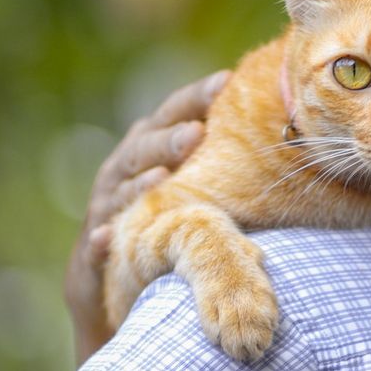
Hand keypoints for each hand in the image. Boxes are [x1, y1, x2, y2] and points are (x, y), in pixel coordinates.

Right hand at [64, 70, 230, 363]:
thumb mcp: (189, 185)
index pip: (172, 114)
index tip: (225, 81)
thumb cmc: (165, 221)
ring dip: (138, 184)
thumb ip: (217, 155)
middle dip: (169, 139)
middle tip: (196, 133)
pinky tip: (109, 236)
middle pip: (142, 147)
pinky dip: (101, 240)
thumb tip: (281, 126)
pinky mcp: (89, 256)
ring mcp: (102, 212)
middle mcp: (120, 173)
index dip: (196, 97)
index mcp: (147, 148)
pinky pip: (94, 247)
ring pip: (117, 192)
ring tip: (160, 178)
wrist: (110, 288)